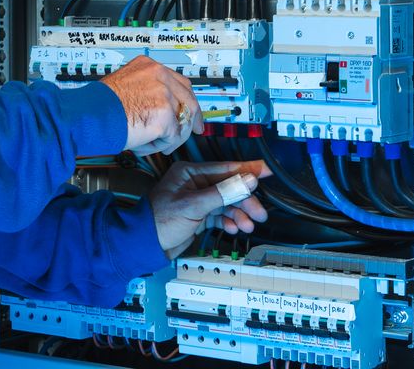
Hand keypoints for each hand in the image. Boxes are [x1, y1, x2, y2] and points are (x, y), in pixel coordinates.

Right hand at [101, 56, 201, 155]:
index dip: (187, 99)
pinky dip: (159, 146)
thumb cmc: (98, 106)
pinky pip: (172, 137)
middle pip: (188, 98)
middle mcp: (159, 76)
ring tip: (153, 143)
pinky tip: (143, 145)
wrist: (88, 115)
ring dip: (170, 136)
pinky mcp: (164, 115)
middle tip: (195, 130)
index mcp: (149, 66)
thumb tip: (161, 107)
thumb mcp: (124, 85)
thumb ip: (145, 90)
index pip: (179, 82)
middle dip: (193, 117)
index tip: (191, 111)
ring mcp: (163, 94)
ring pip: (182, 121)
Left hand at [147, 160, 271, 258]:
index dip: (247, 170)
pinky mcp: (200, 214)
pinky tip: (233, 228)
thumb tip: (248, 181)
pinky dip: (229, 221)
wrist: (147, 244)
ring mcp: (198, 199)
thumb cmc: (162, 220)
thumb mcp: (194, 205)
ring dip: (239, 214)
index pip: (224, 168)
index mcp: (190, 172)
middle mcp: (195, 183)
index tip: (266, 171)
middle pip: (229, 188)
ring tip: (247, 225)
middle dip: (245, 201)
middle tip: (259, 214)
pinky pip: (220, 214)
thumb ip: (223, 193)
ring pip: (227, 203)